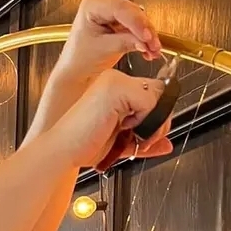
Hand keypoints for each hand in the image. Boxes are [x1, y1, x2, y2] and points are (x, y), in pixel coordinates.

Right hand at [51, 70, 172, 170]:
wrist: (63, 150)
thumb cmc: (84, 145)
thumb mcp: (123, 143)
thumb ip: (146, 141)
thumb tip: (167, 144)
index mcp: (115, 88)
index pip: (153, 94)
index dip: (156, 118)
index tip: (142, 137)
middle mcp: (115, 80)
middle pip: (161, 93)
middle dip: (159, 122)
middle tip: (140, 140)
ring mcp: (116, 81)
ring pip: (159, 96)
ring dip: (153, 123)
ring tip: (131, 136)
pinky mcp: (117, 88)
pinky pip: (151, 102)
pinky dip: (144, 121)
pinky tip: (124, 129)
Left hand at [56, 0, 163, 84]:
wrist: (76, 69)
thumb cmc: (79, 58)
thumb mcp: (104, 49)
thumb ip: (126, 42)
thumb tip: (145, 41)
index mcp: (92, 4)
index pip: (120, 9)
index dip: (137, 23)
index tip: (147, 36)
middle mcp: (103, 2)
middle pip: (132, 12)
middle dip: (145, 31)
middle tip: (154, 46)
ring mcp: (112, 10)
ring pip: (138, 19)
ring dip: (147, 36)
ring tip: (153, 51)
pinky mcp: (120, 20)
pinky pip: (137, 26)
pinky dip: (144, 39)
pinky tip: (148, 50)